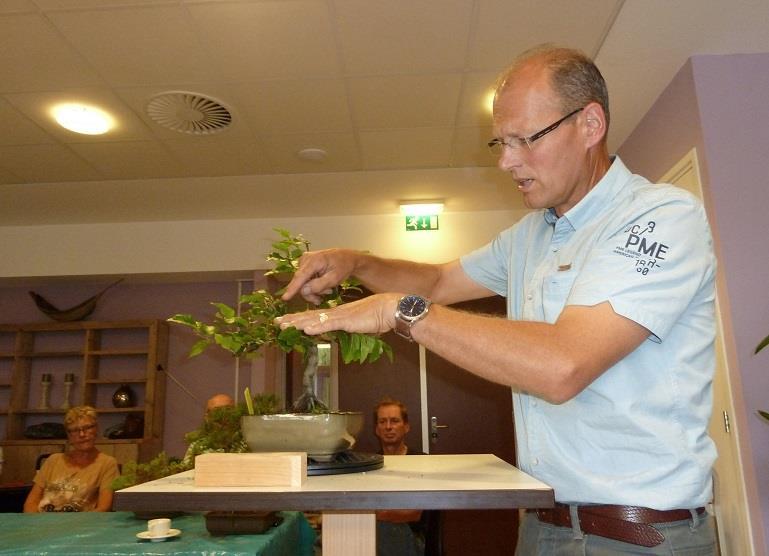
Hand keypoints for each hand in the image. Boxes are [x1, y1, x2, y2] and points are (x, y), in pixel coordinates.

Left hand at [276, 293, 400, 335]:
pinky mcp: (346, 320)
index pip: (315, 316)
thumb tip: (343, 331)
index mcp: (337, 314)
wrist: (389, 308)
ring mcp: (339, 316)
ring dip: (298, 323)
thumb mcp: (359, 324)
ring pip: (314, 319)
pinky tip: (306, 329)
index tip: (287, 321)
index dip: (300, 319)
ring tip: (284, 325)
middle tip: (276, 323)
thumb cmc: (377, 316)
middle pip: (309, 316)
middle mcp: (335, 313)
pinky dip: (317, 326)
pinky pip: (329, 324)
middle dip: (292, 320)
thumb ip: (349, 327)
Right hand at [281, 248, 358, 304]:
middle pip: (301, 282)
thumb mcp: (335, 278)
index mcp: (314, 260)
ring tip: (327, 290)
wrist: (347, 258)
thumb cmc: (343, 267)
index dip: (293, 288)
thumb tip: (303, 291)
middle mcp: (306, 259)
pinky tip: (323, 286)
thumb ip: (319, 285)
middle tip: (321, 299)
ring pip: (302, 283)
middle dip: (311, 292)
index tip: (285, 298)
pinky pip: (304, 280)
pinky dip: (312, 285)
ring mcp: (304, 261)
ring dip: (313, 290)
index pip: (301, 277)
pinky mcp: (304, 264)